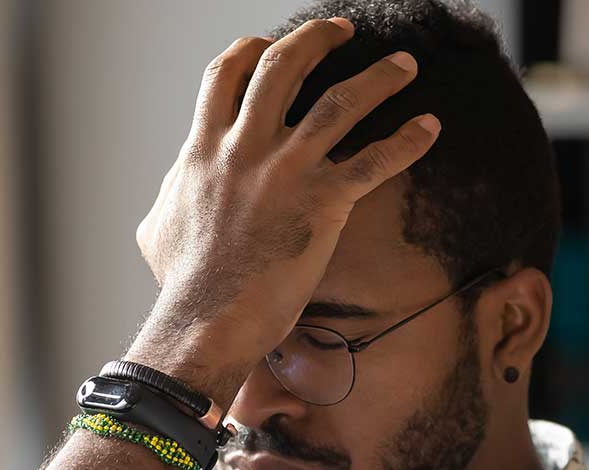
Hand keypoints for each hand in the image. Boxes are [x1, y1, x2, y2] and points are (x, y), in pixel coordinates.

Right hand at [129, 17, 442, 401]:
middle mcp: (246, 148)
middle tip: (342, 31)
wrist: (206, 319)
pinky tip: (430, 127)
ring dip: (379, 78)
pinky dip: (406, 141)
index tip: (268, 43)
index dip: (249, 50)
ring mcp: (286, 171)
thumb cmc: (182, 284)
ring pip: (341, 102)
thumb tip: (172, 193)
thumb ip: (171, 196)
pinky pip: (374, 161)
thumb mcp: (157, 228)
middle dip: (317, 39)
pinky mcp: (322, 203)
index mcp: (204, 148)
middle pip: (284, 66)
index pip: (225, 75)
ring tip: (405, 65)